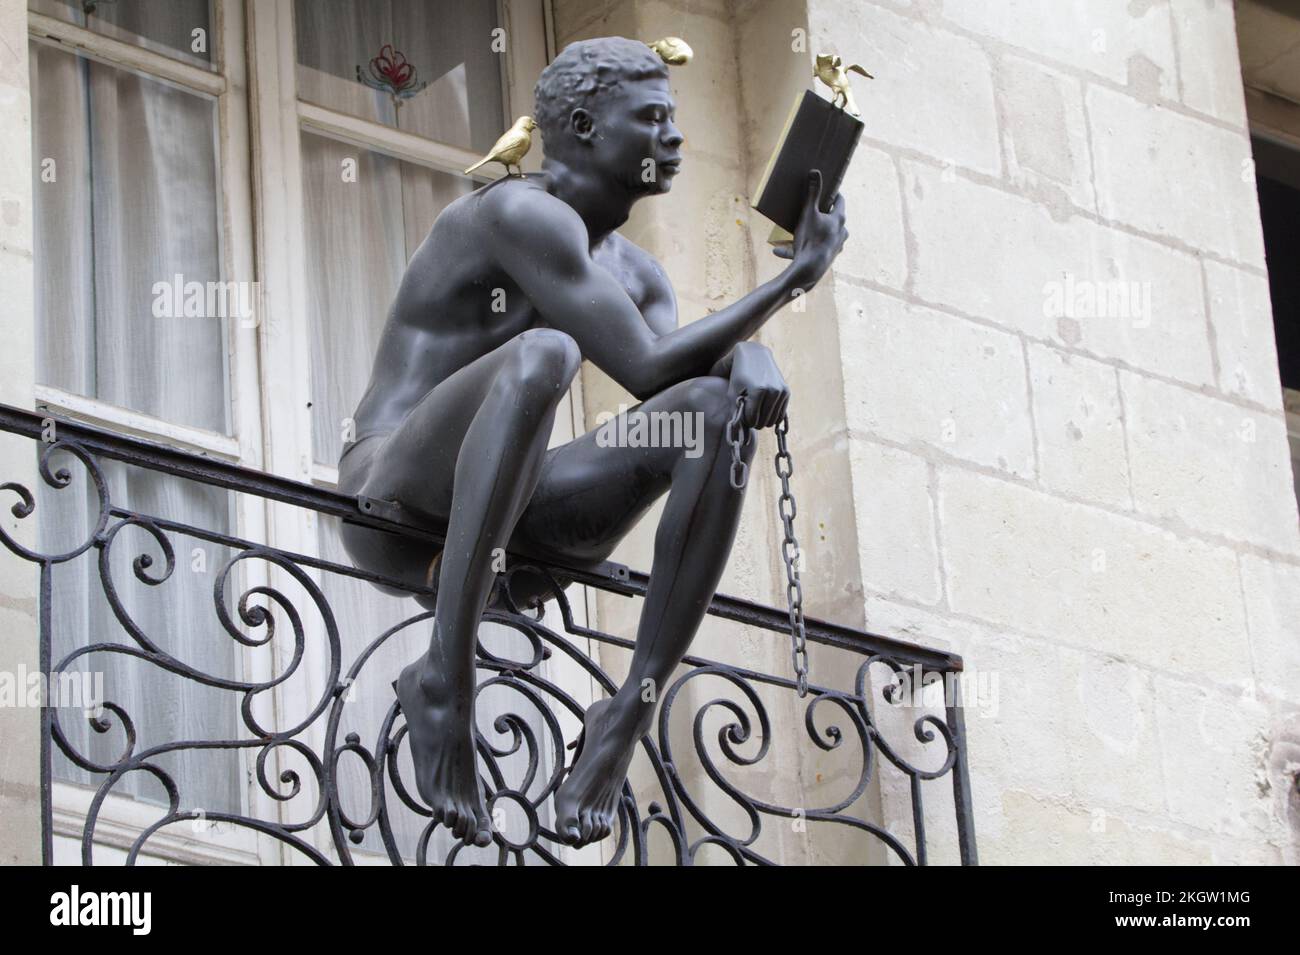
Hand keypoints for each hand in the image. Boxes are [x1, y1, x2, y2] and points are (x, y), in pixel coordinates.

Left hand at [726, 341, 789, 429]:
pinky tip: (764, 408)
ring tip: (755, 410)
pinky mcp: (786, 391)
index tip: (741, 414)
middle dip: (754, 421)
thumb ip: (735, 412)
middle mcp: (773, 391)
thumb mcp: (732, 392)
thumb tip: (739, 433)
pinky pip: (780, 414)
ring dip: (763, 419)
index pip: (752, 421)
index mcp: (758, 390)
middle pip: (763, 422)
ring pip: (773, 421)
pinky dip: (772, 415)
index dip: (744, 421)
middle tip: (748, 412)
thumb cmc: (738, 375)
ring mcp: (781, 391)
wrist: (754, 354)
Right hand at [774, 170, 848, 291]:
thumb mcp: (808, 213)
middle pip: (832, 219)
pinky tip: (778, 250)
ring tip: (791, 232)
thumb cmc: (810, 239)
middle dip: (819, 214)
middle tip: (808, 208)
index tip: (825, 189)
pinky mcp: (826, 258)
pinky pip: (810, 250)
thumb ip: (812, 193)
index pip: (840, 201)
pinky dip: (797, 248)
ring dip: (807, 232)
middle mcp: (841, 233)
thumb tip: (815, 172)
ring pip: (821, 235)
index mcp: (839, 220)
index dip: (832, 194)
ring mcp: (835, 247)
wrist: (809, 271)